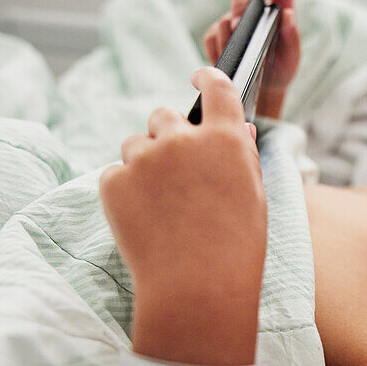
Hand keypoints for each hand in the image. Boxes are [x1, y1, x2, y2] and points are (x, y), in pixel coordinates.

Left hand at [100, 68, 266, 361]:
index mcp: (226, 139)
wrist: (197, 289)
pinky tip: (144, 221)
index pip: (216, 87)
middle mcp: (183, 139)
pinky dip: (124, 192)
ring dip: (145, 164)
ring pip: (135, 144)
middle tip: (175, 171)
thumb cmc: (236, 250)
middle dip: (167, 134)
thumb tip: (236, 131)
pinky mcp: (113, 182)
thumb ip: (242, 158)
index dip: (206, 77)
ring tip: (161, 206)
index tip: (199, 76)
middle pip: (163, 114)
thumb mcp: (253, 199)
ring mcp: (144, 158)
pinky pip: (115, 175)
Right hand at [202, 0, 300, 119]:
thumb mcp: (292, 58)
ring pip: (224, 18)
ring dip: (228, 39)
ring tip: (239, 58)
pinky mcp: (218, 36)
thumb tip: (288, 14)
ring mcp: (235, 22)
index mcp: (279, 10)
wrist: (262, 90)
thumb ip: (292, 37)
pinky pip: (211, 37)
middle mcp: (256, 11)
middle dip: (238, 7)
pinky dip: (217, 51)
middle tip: (237, 27)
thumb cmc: (281, 70)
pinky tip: (227, 63)